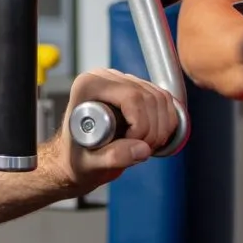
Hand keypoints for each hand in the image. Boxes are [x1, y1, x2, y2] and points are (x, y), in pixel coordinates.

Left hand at [50, 68, 182, 192]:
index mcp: (89, 86)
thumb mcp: (89, 164)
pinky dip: (166, 123)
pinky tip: (151, 138)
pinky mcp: (136, 89)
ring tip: (143, 147)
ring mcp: (122, 81)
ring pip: (160, 98)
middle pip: (149, 97)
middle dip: (152, 130)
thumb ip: (113, 157)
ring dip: (161, 128)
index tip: (132, 146)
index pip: (132, 96)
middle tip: (140, 150)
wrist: (77, 159)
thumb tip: (142, 149)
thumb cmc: (76, 159)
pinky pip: (163, 100)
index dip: (141, 125)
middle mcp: (105, 78)